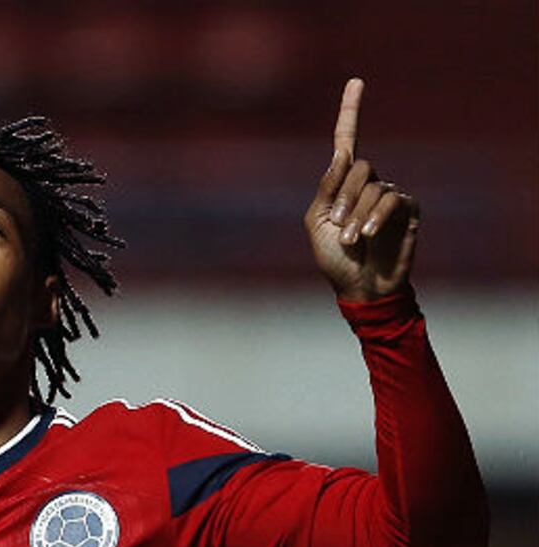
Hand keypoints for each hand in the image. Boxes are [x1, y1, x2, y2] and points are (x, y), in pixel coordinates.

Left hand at [304, 78, 419, 301]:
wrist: (360, 287)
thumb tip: (342, 153)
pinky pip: (392, 200)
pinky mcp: (408, 210)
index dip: (350, 111)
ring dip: (358, 215)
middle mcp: (367, 182)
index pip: (347, 141)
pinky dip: (377, 216)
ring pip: (373, 187)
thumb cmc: (334, 257)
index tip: (356, 81)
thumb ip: (327, 188)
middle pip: (358, 167)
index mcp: (341, 183)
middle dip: (343, 197)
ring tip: (353, 241)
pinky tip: (370, 235)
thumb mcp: (317, 222)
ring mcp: (389, 194)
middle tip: (337, 226)